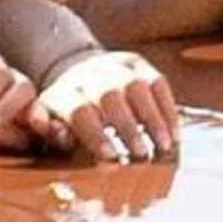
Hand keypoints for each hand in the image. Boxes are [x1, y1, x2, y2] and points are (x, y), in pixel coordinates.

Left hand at [36, 48, 179, 162]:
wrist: (76, 68)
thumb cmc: (64, 109)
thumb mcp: (50, 121)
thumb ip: (52, 131)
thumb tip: (56, 134)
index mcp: (65, 94)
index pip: (80, 111)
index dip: (96, 135)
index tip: (111, 158)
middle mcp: (92, 76)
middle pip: (111, 97)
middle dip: (128, 128)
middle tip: (141, 156)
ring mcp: (117, 66)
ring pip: (139, 87)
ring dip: (154, 118)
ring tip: (163, 146)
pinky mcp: (139, 63)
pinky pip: (159, 83)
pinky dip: (168, 109)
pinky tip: (173, 134)